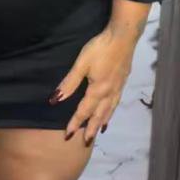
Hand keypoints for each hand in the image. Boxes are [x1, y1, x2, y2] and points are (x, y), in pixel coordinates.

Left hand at [51, 28, 135, 143]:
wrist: (123, 36)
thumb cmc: (100, 48)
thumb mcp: (81, 64)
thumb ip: (69, 83)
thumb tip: (56, 100)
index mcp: (98, 90)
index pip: (84, 111)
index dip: (75, 123)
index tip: (68, 135)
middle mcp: (109, 93)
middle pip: (99, 115)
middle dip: (91, 129)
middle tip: (86, 142)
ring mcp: (118, 88)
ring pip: (109, 110)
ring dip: (102, 122)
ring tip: (99, 131)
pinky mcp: (123, 82)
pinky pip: (115, 103)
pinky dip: (111, 111)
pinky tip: (110, 110)